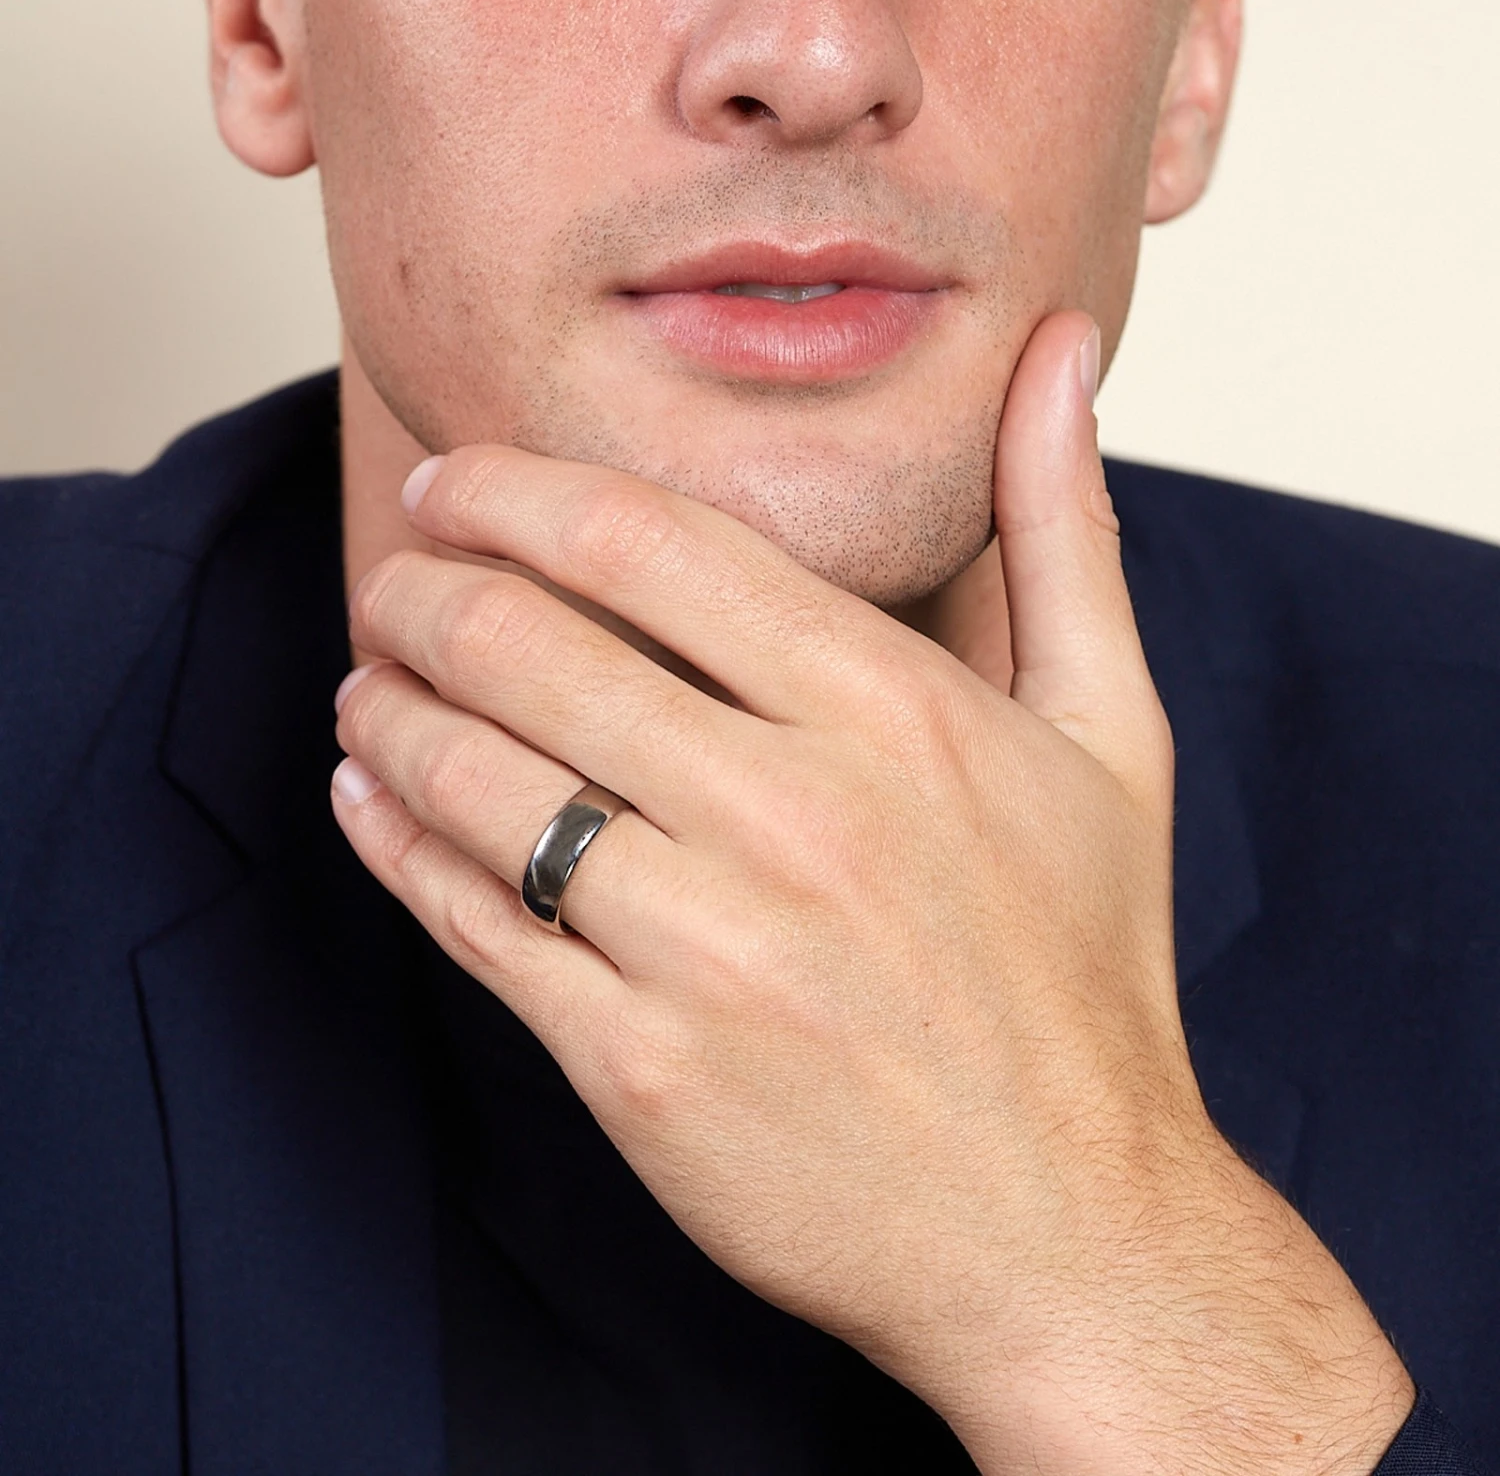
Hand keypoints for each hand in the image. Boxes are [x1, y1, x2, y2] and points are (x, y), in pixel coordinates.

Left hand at [332, 312, 1411, 1473]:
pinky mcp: (642, 1069)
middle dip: (425, 590)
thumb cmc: (1087, 978)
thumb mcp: (1114, 736)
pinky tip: (369, 799)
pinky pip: (472, 923)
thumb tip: (1058, 353)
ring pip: (477, 780)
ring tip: (368, 684)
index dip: (519, 493)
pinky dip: (394, 843)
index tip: (461, 485)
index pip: (647, 543)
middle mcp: (794, 814)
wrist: (1071, 1232)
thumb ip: (1064, 530)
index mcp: (894, 710)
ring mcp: (709, 948)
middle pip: (530, 644)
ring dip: (389, 709)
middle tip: (395, 580)